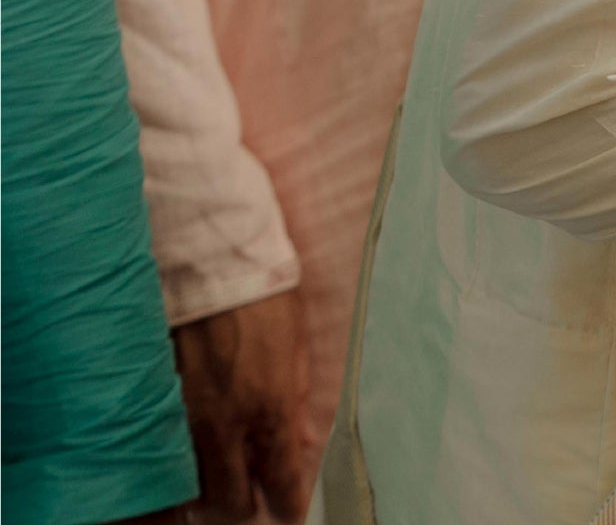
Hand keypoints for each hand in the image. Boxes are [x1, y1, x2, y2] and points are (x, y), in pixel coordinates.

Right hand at [171, 289, 317, 518]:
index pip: (280, 481)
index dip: (287, 503)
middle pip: (230, 501)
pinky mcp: (160, 404)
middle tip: (252, 503)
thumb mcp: (298, 354)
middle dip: (243, 508)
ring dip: (207, 493)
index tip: (290, 510)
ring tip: (220, 488)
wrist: (212, 269)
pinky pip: (167, 454)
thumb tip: (300, 443)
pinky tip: (189, 462)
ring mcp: (187, 418)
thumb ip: (296, 403)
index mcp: (270, 410)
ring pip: (192, 486)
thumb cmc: (265, 303)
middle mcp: (226, 424)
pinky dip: (178, 466)